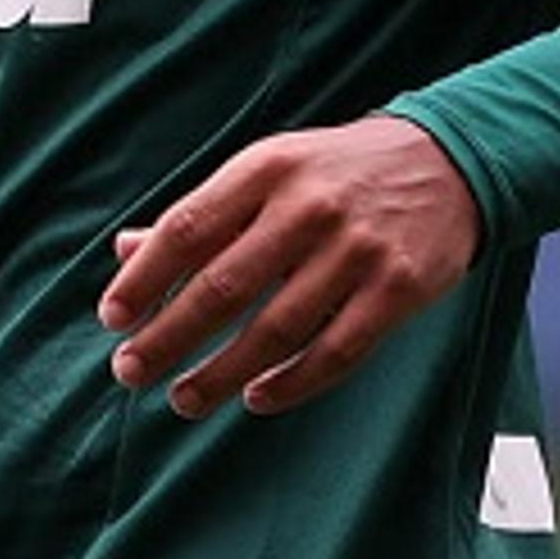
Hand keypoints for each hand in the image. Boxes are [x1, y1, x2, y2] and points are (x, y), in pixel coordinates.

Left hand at [98, 114, 478, 417]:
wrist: (448, 160)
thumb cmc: (335, 173)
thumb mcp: (266, 170)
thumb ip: (202, 215)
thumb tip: (125, 253)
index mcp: (264, 169)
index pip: (187, 230)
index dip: (144, 279)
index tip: (111, 319)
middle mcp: (308, 207)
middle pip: (223, 286)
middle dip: (169, 337)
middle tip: (130, 372)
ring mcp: (357, 250)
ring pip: (276, 329)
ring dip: (222, 372)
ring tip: (183, 398)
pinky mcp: (400, 289)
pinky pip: (337, 351)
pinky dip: (291, 382)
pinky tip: (255, 397)